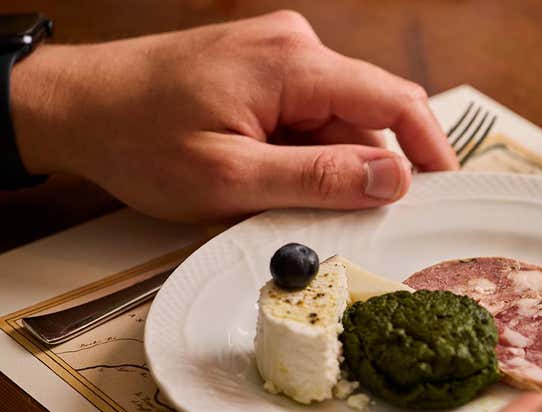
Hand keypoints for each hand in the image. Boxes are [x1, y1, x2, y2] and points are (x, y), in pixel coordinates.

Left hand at [10, 10, 457, 221]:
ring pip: (338, 119)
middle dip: (360, 169)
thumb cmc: (135, 137)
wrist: (75, 106)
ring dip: (324, 163)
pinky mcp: (266, 68)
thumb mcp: (230, 178)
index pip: (395, 100)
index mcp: (294, 63)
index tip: (447, 193)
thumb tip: (395, 179)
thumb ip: (320, 178)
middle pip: (366, 115)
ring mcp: (280, 53)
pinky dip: (300, 150)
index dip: (430, 150)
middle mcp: (295, 45)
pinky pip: (310, 114)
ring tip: (273, 193)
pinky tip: (265, 173)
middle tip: (333, 217)